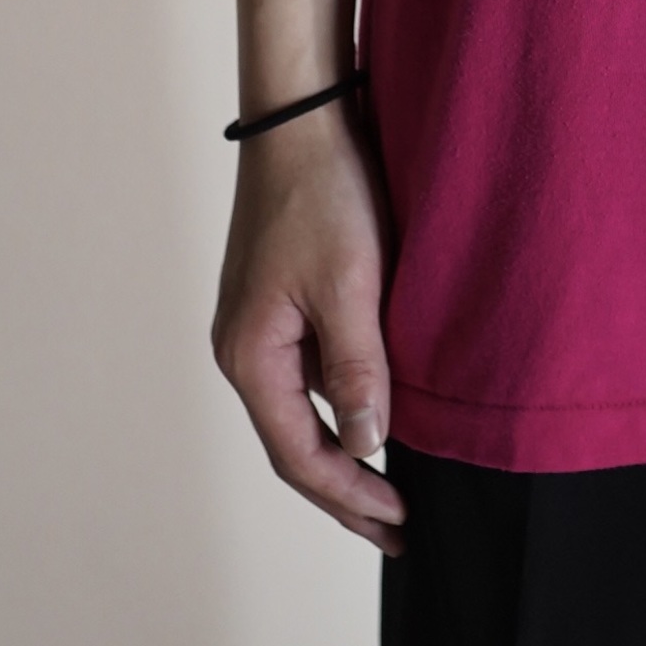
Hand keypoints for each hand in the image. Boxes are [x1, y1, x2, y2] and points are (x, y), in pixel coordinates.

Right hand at [211, 107, 404, 551]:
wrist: (305, 116)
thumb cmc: (323, 194)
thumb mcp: (349, 285)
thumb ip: (357, 369)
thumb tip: (367, 444)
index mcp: (250, 355)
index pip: (298, 454)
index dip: (349, 496)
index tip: (399, 523)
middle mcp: (246, 348)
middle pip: (295, 441)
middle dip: (345, 489)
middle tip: (397, 529)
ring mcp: (261, 324)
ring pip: (304, 406)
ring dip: (348, 445)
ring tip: (397, 481)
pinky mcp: (282, 298)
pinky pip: (313, 369)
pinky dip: (345, 399)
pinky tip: (382, 408)